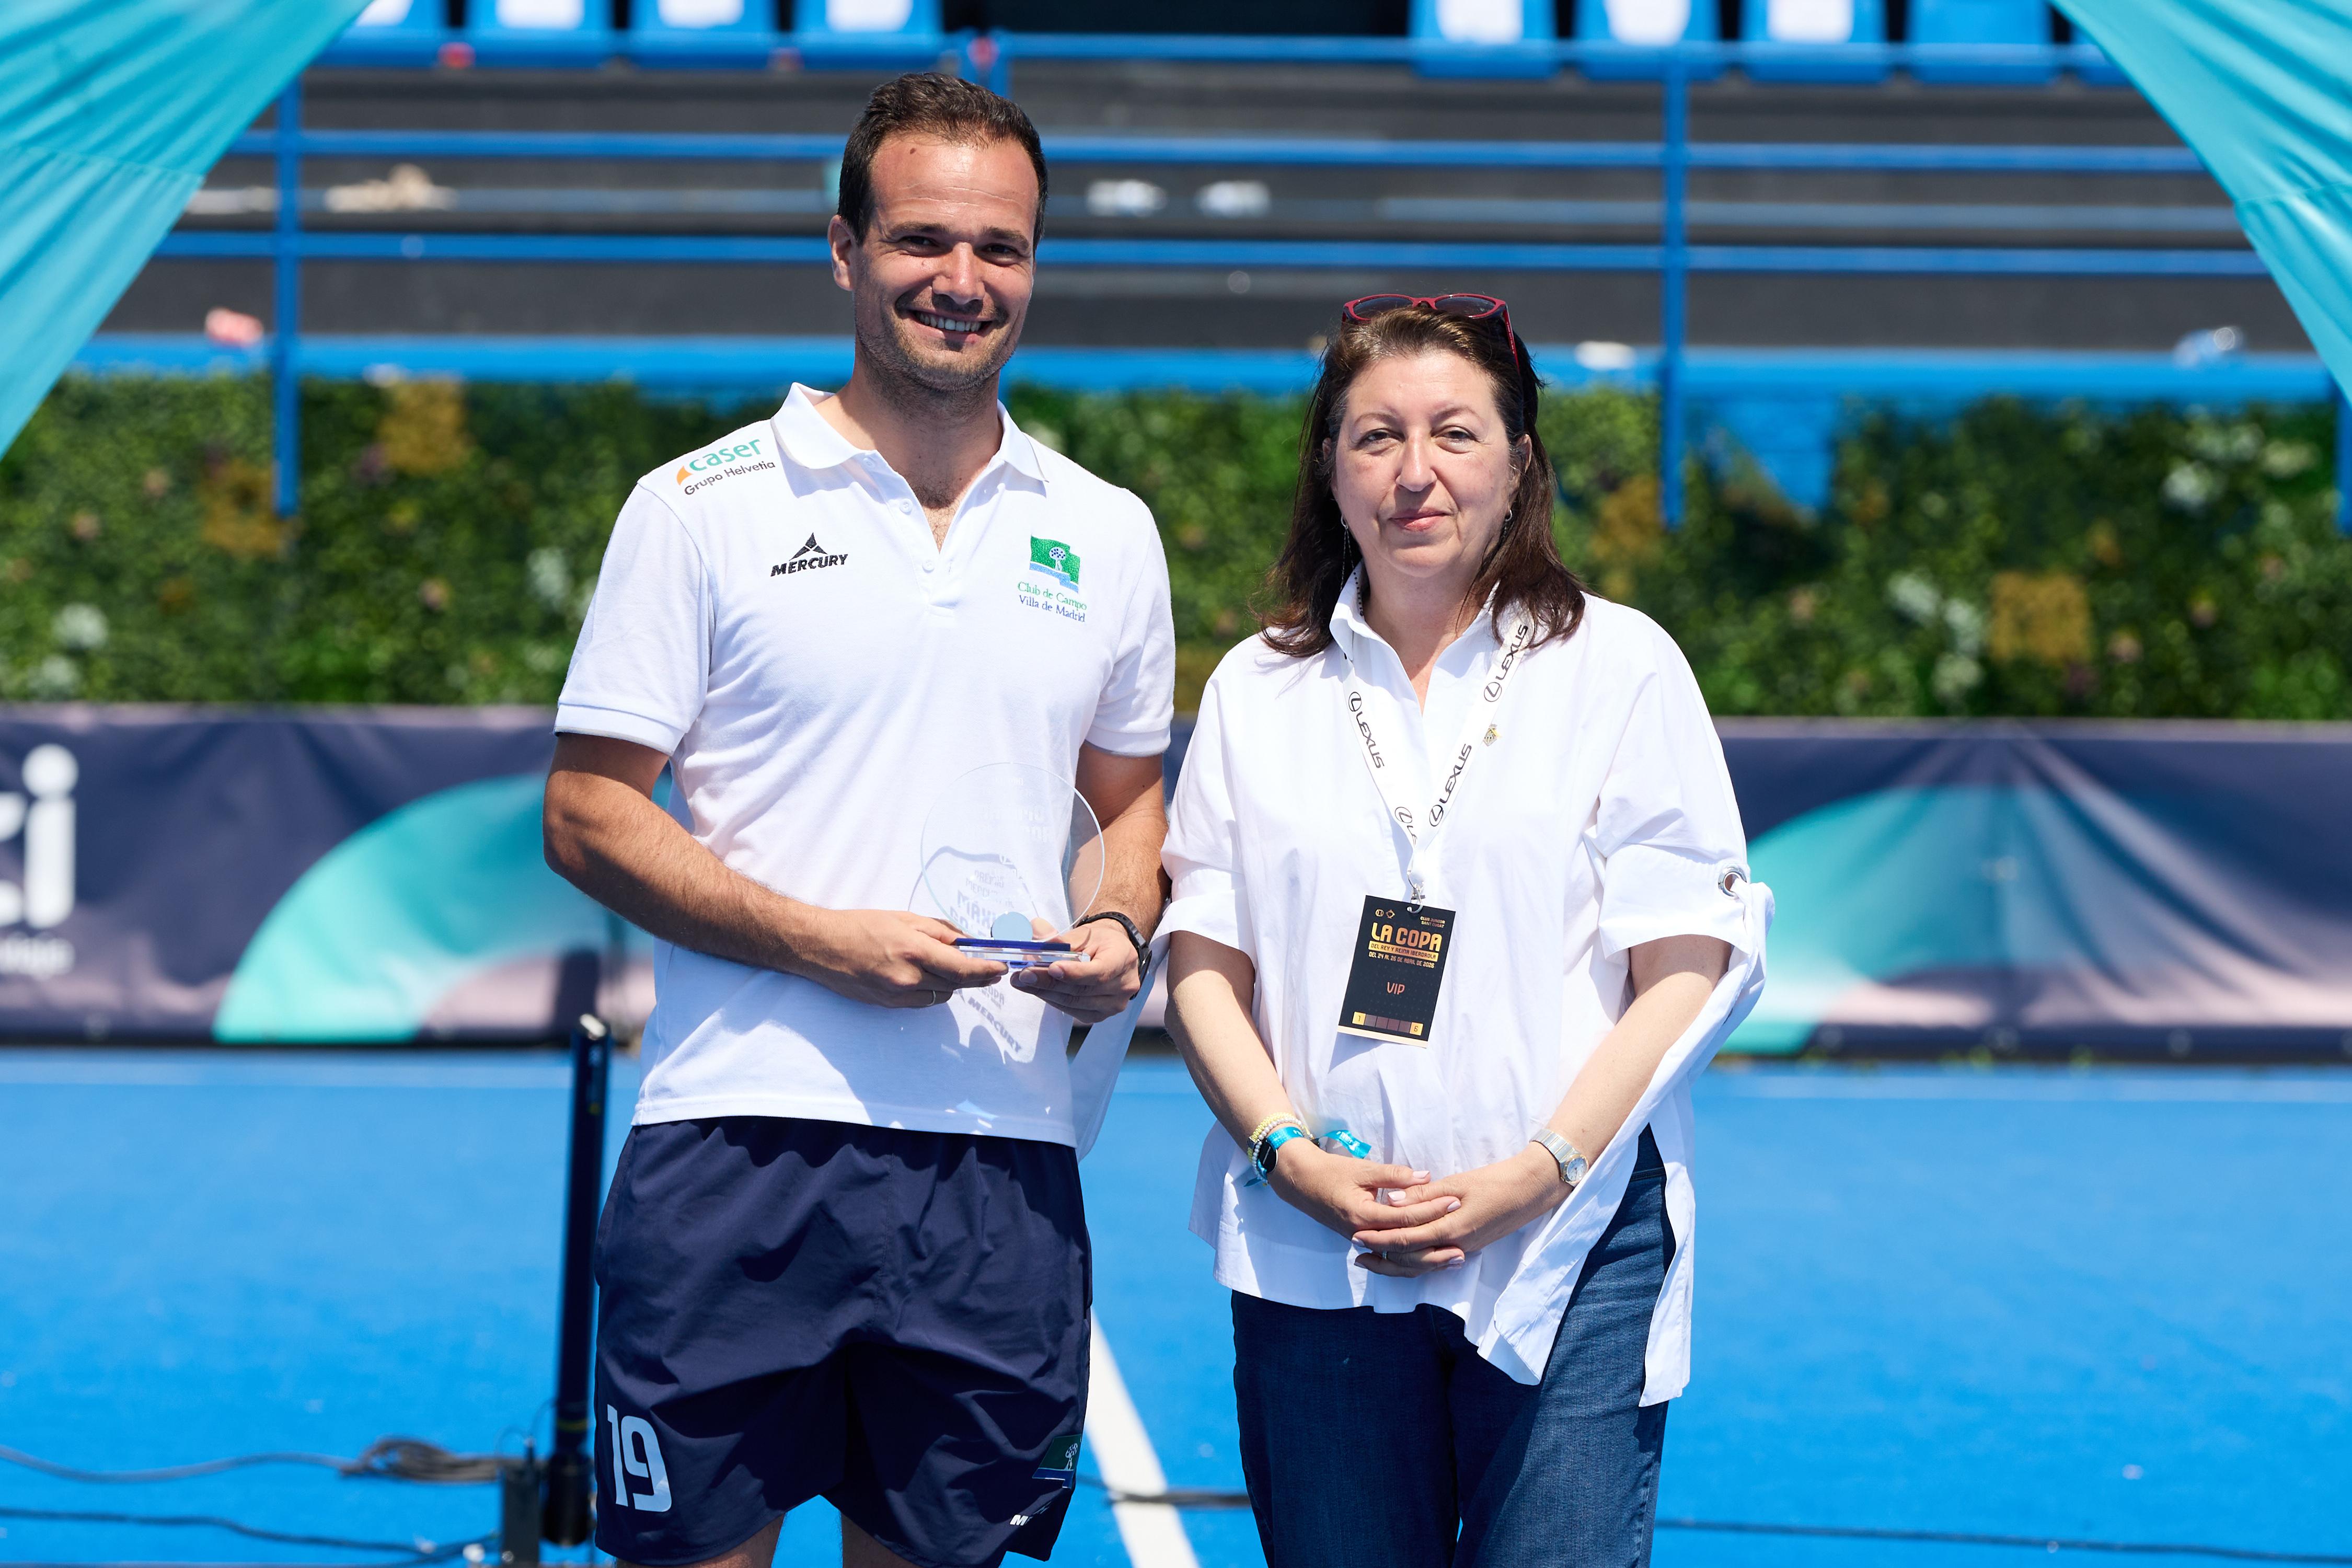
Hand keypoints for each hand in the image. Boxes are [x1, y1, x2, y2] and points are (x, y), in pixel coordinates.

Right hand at [789, 909, 1004, 1008]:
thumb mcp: (903, 918)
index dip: (986, 971)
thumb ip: (938, 931)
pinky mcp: (888, 1005)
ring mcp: (897, 995)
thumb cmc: (859, 926)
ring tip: (946, 966)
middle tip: (987, 968)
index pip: (962, 968)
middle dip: (974, 976)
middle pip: (956, 984)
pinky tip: (925, 976)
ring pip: (941, 995)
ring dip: (951, 983)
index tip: (1000, 969)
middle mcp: (907, 977)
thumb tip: (966, 941)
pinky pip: (923, 1002)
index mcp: (914, 950)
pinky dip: (931, 990)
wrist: (821, 947)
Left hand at [1011, 914, 1144, 1024]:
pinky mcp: (1100, 1015)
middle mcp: (1124, 986)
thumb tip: (1034, 931)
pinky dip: (1052, 1000)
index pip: (1099, 972)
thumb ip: (1059, 938)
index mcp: (1123, 959)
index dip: (1075, 972)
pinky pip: (1072, 1010)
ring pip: (1074, 1003)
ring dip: (1045, 992)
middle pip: (1082, 990)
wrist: (1113, 954)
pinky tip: (1037, 990)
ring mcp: (1113, 1005)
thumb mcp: (1082, 933)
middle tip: (1023, 975)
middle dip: (1048, 982)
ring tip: (1022, 981)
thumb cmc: (1098, 941)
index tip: (1052, 968)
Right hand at [1267, 1142, 1457, 1244]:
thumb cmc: (1332, 1172)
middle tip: (1464, 1244)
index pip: (1405, 1218)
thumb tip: (1426, 1176)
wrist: (1301, 1183)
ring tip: (1454, 1259)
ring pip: (1398, 1260)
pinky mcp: (1363, 1243)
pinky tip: (1430, 1261)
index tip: (1455, 1201)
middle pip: (1405, 1247)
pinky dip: (1411, 1260)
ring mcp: (1362, 1242)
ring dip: (1427, 1261)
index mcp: (1362, 1215)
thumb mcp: (1363, 1169)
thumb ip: (1395, 1175)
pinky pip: (1390, 1257)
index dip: (1432, 1210)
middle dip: (1435, 1246)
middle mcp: (1362, 1234)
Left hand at [1351, 1147, 1567, 1277]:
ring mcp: (1464, 1248)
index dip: (1380, 1238)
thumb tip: (1391, 1200)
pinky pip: (1436, 1259)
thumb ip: (1423, 1194)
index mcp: (1452, 1228)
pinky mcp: (1469, 1245)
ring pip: (1423, 1264)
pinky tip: (1403, 1253)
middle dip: (1381, 1255)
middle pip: (1411, 1259)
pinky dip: (1415, 1259)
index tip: (1356, 1234)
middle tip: (1355, 1248)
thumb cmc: (1495, 1181)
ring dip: (1395, 1262)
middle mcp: (1456, 1245)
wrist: (1531, 1190)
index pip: (1407, 1239)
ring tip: (1371, 1257)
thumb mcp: (1457, 1182)